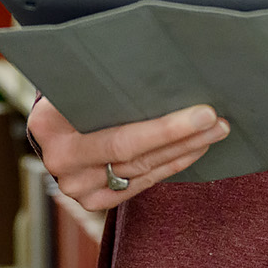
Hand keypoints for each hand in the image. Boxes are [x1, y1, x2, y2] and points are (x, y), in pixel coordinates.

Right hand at [27, 97, 229, 212]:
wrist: (51, 126)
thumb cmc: (71, 90)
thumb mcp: (76, 77)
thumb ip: (105, 77)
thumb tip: (161, 66)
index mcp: (50, 126)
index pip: (118, 133)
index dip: (165, 126)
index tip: (202, 110)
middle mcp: (62, 161)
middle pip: (134, 154)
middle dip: (182, 136)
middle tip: (217, 121)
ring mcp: (77, 187)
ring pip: (142, 168)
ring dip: (183, 149)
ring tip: (214, 130)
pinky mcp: (94, 201)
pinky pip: (140, 184)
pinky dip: (170, 165)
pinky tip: (194, 149)